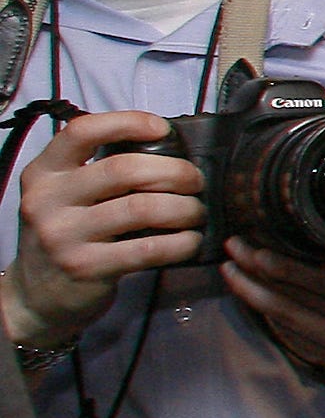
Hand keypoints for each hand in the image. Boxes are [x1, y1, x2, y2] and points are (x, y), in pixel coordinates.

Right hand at [4, 110, 204, 351]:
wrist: (34, 294)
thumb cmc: (66, 234)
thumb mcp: (65, 196)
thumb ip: (98, 172)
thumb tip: (169, 151)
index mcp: (43, 173)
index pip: (82, 131)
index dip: (128, 122)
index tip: (163, 129)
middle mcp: (47, 200)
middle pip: (124, 170)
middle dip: (175, 171)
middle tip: (196, 181)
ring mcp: (63, 235)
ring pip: (142, 208)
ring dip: (184, 208)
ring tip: (197, 212)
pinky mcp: (86, 268)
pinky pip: (148, 248)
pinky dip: (180, 242)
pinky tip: (190, 240)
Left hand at [221, 215, 324, 371]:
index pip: (324, 278)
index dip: (283, 263)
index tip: (256, 243)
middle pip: (298, 302)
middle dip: (258, 275)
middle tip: (234, 251)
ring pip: (293, 326)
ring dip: (257, 300)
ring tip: (234, 275)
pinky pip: (302, 345)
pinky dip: (277, 324)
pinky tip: (261, 305)